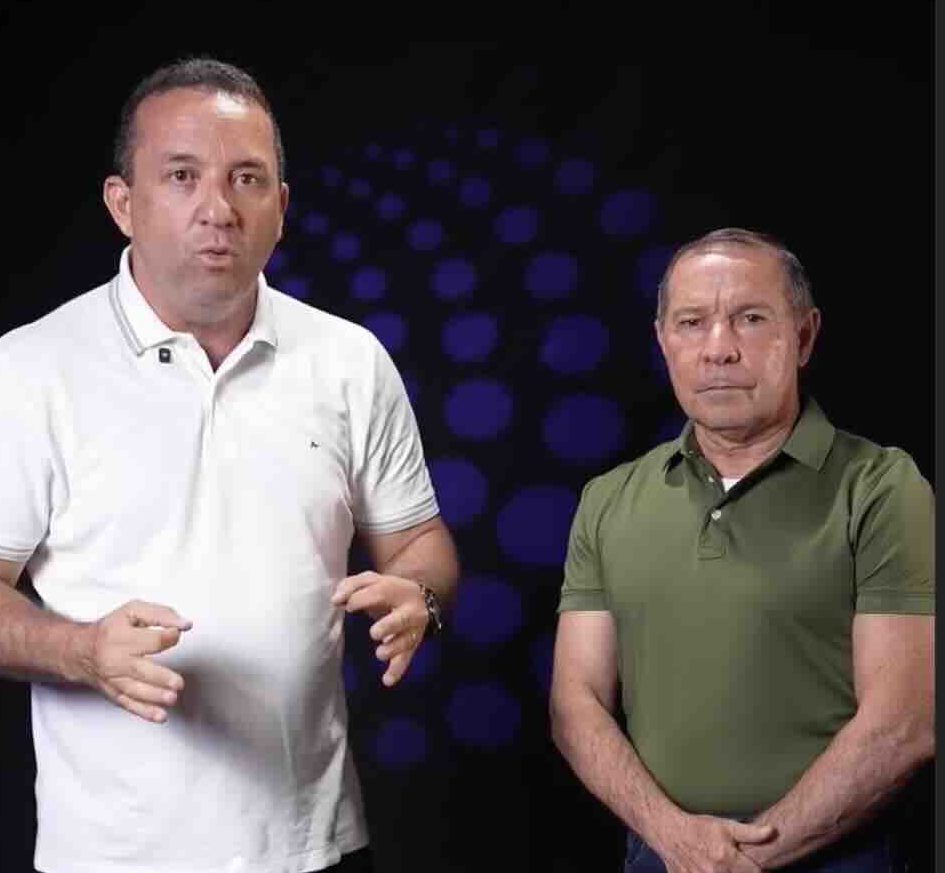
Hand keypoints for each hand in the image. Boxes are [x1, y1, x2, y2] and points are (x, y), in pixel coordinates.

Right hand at [72, 600, 191, 722]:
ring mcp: (114, 678)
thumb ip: (162, 614)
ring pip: (134, 690)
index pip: (149, 639)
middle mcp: (115, 659)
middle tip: (178, 683)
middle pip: (139, 669)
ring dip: (154, 696)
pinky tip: (160, 715)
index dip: (167, 637)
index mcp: (120, 636)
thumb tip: (185, 624)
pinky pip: (129, 704)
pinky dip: (144, 711)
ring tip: (172, 698)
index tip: (176, 633)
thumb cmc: (111, 628)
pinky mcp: (114, 692)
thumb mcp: (134, 610)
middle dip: (160, 677)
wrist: (80, 649)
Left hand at [331, 571, 427, 686]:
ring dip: (393, 649)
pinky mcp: (412, 646)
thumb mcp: (372, 581)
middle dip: (389, 626)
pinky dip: (398, 670)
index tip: (348, 607)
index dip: (363, 599)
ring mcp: (414, 629)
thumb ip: (351, 586)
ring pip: (407, 641)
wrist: (421, 600)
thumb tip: (336, 600)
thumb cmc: (387, 591)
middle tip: (374, 633)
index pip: (381, 592)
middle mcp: (410, 610)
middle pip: (403, 618)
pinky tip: (387, 680)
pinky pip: (407, 659)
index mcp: (398, 589)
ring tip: (380, 654)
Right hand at [652, 813, 775, 872]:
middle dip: (742, 871)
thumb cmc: (698, 828)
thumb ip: (750, 832)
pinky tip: (709, 868)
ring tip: (721, 864)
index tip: (752, 863)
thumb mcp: (725, 826)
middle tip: (734, 862)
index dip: (756, 868)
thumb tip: (772, 831)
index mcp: (728, 860)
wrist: (669, 832)